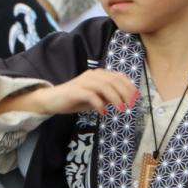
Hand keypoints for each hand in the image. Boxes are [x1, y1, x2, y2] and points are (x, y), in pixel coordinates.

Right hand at [1, 69, 138, 116]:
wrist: (51, 100)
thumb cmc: (74, 99)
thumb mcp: (94, 98)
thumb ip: (107, 96)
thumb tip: (123, 100)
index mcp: (97, 75)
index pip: (117, 76)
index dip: (128, 86)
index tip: (135, 97)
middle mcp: (91, 75)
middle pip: (113, 80)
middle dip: (125, 93)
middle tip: (130, 105)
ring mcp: (83, 82)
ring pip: (104, 86)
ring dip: (115, 98)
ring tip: (120, 109)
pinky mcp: (75, 91)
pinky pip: (91, 95)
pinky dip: (99, 104)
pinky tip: (102, 112)